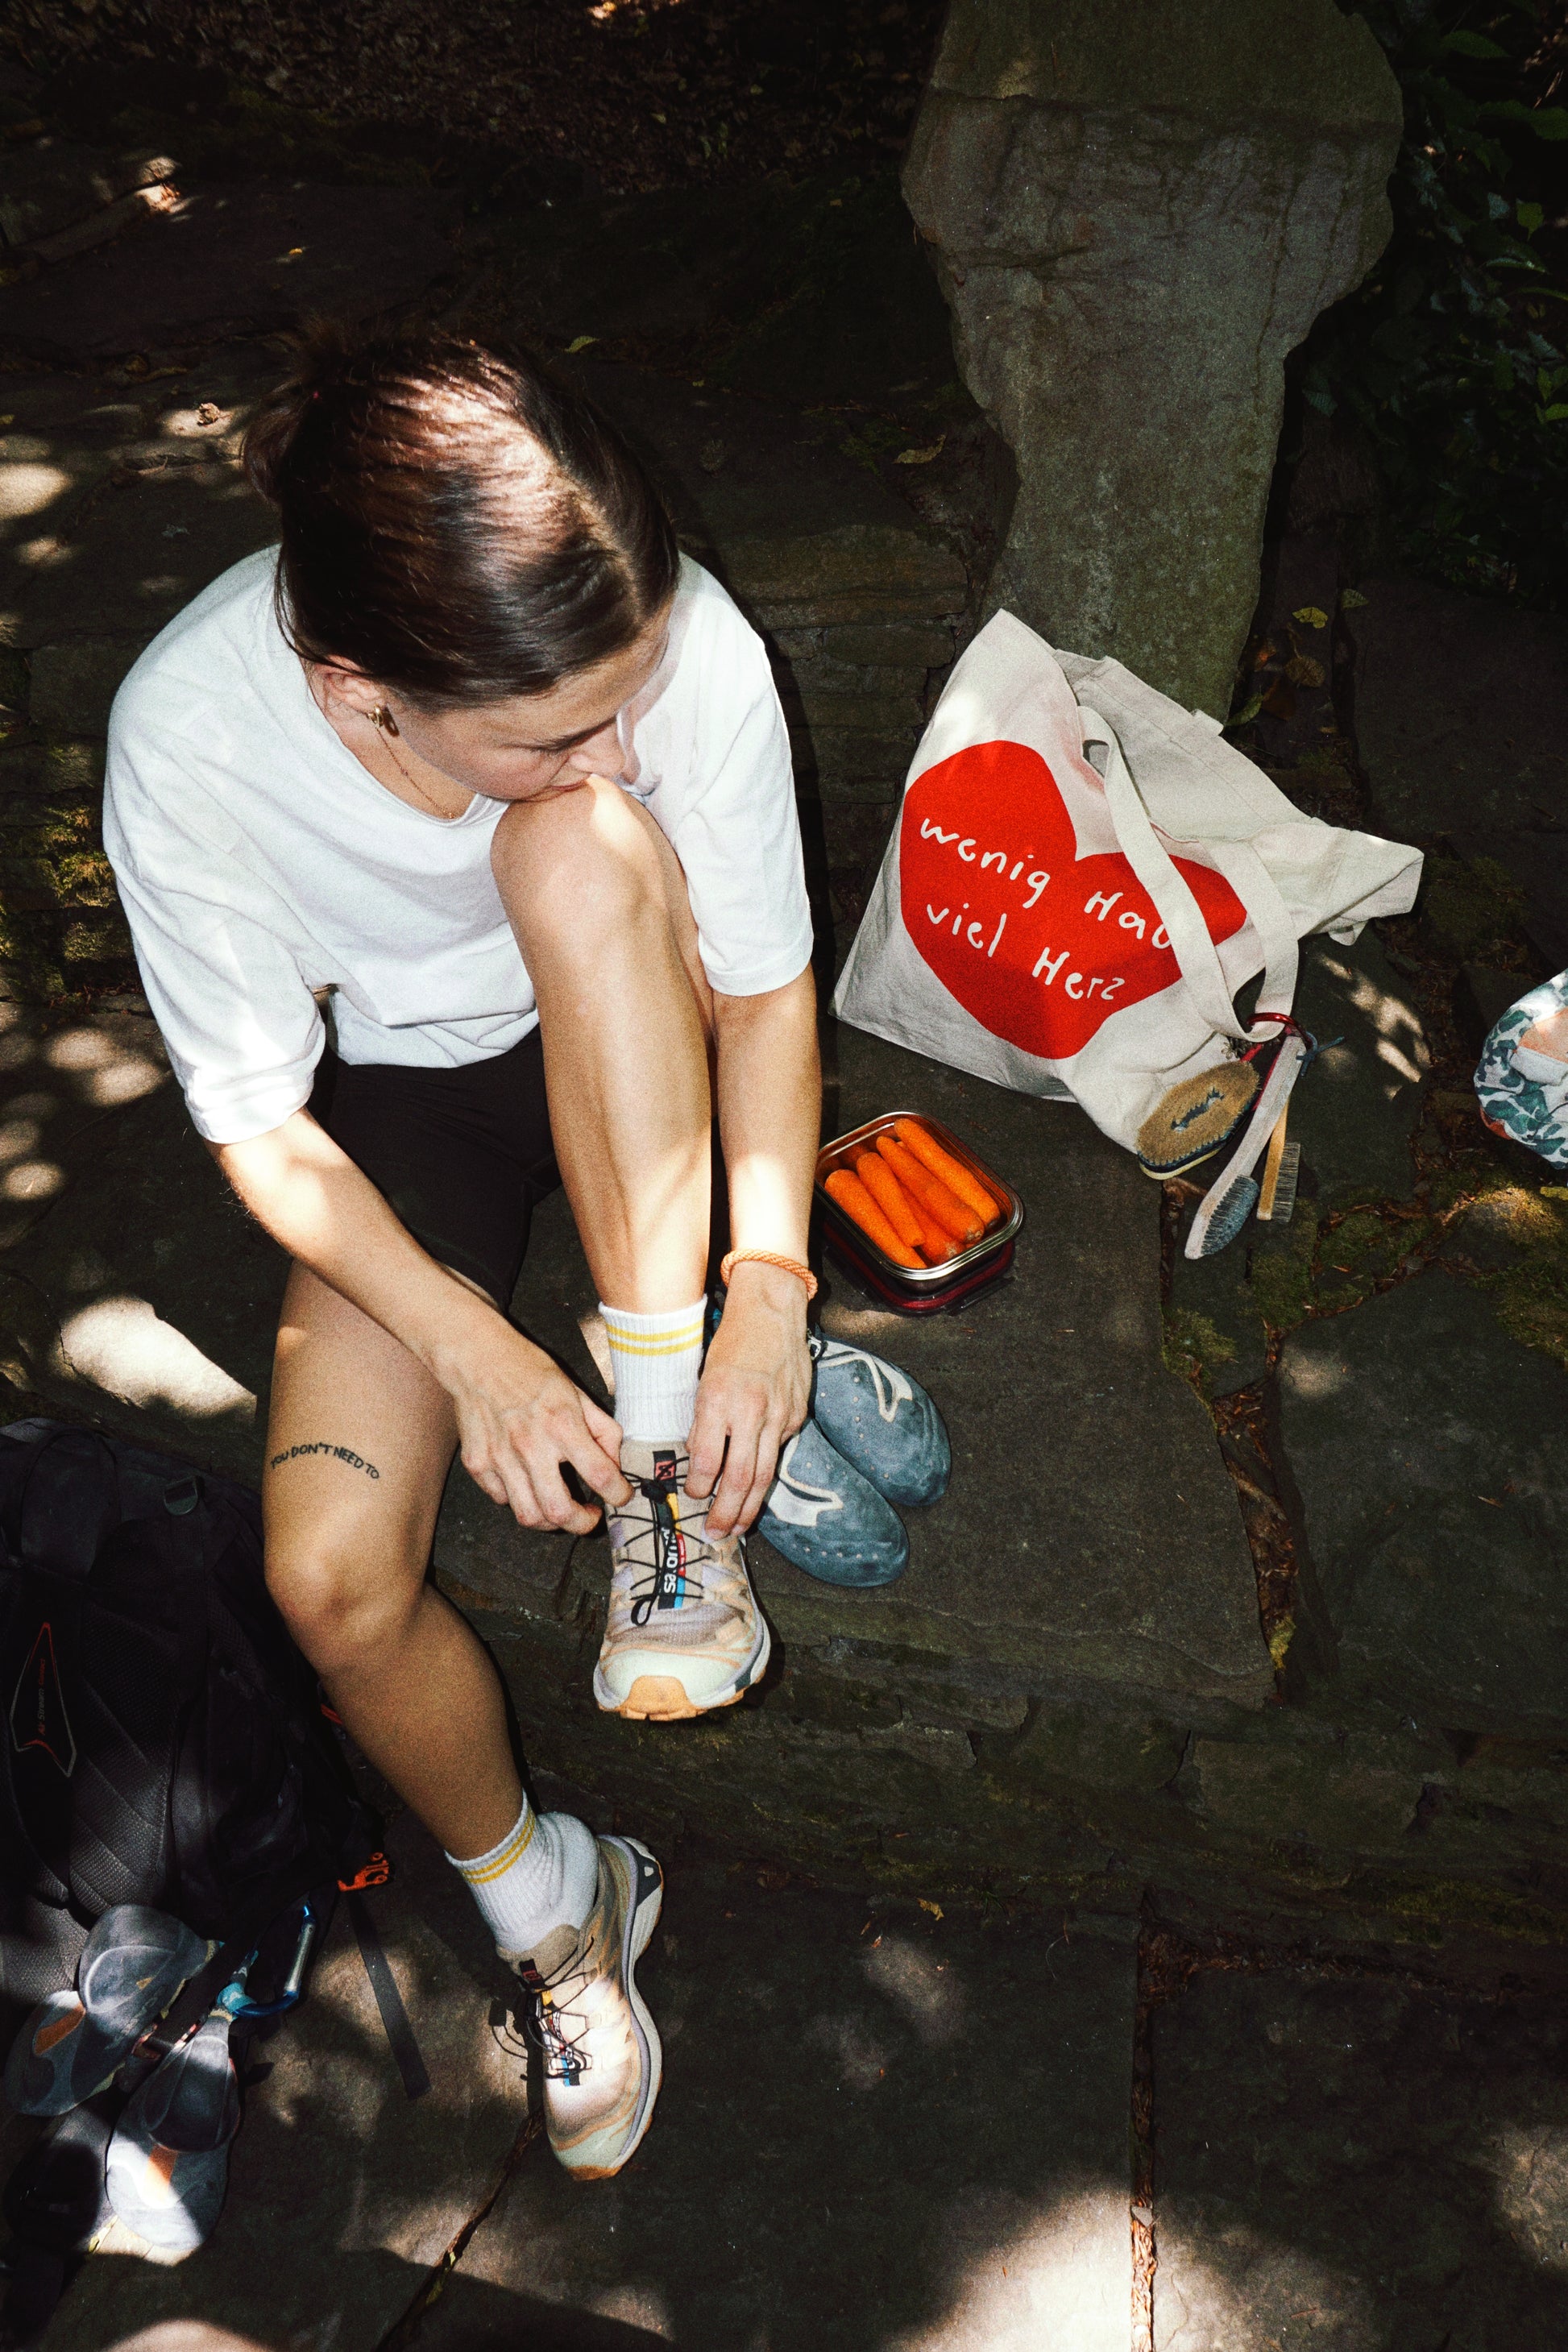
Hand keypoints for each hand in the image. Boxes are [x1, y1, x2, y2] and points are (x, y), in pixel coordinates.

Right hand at [446, 1317, 629, 1533]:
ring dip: (551, 1521)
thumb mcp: (577, 1391)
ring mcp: (500, 1458)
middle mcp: (531, 1446)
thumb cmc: (530, 1371)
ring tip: (559, 1509)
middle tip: (589, 1516)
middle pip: (559, 1511)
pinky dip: (518, 1499)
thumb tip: (615, 1462)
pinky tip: (526, 1483)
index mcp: (562, 1425)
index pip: (600, 1475)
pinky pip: (502, 1499)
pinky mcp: (477, 1464)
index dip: (619, 1494)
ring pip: (528, 1515)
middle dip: (582, 1524)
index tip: (621, 1496)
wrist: (478, 1358)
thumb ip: (602, 1428)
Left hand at [686, 1262, 811, 1535]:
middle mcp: (751, 1411)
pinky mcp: (797, 1415)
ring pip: (765, 1474)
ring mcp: (779, 1415)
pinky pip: (780, 1451)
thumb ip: (703, 1421)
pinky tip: (756, 1489)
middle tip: (717, 1534)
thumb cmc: (731, 1342)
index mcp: (719, 1399)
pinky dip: (767, 1474)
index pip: (709, 1460)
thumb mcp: (703, 1378)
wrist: (772, 1311)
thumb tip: (700, 1459)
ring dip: (750, 1507)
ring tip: (739, 1528)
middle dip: (728, 1512)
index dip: (699, 1487)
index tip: (692, 1498)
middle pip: (740, 1477)